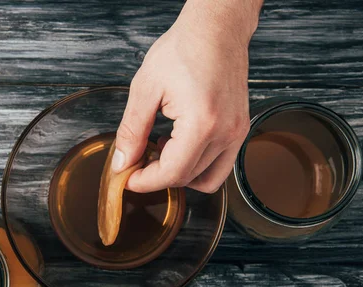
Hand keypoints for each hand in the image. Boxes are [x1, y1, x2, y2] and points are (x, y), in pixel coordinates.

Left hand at [113, 0, 261, 192]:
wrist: (216, 29)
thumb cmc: (184, 49)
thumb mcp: (145, 88)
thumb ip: (132, 131)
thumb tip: (122, 162)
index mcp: (202, 123)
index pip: (172, 173)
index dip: (145, 181)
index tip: (127, 177)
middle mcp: (226, 133)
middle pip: (187, 178)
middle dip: (157, 177)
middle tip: (136, 162)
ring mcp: (237, 133)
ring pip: (207, 179)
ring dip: (179, 174)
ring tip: (159, 151)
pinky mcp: (240, 130)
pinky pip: (221, 165)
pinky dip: (198, 166)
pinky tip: (179, 146)